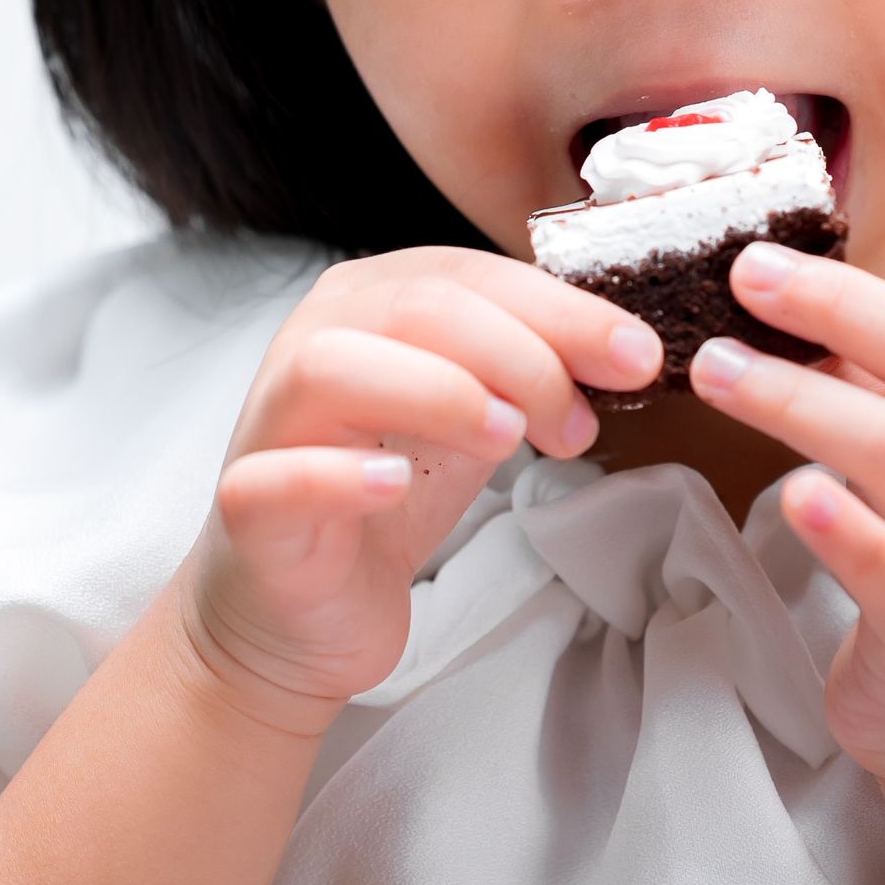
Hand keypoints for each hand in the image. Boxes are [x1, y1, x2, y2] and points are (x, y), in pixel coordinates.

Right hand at [171, 248, 664, 736]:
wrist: (305, 609)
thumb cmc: (389, 495)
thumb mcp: (473, 417)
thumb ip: (527, 370)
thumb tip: (625, 348)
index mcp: (370, 302)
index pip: (471, 275)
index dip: (562, 309)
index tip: (638, 356)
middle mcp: (312, 339)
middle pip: (418, 307)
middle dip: (521, 355)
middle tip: (579, 424)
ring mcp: (271, 421)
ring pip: (333, 366)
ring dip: (436, 391)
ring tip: (507, 439)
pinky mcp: (246, 503)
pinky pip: (277, 475)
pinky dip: (337, 472)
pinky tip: (393, 485)